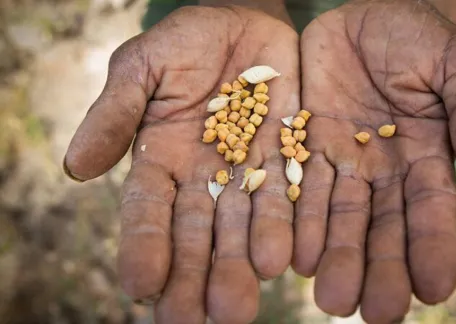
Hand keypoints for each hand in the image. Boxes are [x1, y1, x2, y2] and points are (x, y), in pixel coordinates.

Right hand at [63, 5, 298, 323]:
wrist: (243, 22)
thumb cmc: (184, 43)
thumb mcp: (142, 68)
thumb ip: (115, 114)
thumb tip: (74, 169)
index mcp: (161, 160)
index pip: (148, 211)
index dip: (144, 246)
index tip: (141, 285)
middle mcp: (204, 178)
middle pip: (198, 234)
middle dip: (196, 276)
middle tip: (197, 321)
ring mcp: (249, 172)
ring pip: (244, 226)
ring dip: (241, 265)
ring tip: (240, 305)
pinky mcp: (290, 158)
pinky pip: (292, 196)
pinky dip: (290, 228)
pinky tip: (290, 260)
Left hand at [293, 0, 455, 321]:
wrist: (363, 13)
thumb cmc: (416, 35)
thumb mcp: (454, 62)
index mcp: (426, 156)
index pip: (432, 210)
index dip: (434, 248)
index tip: (434, 288)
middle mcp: (383, 170)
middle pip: (382, 228)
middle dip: (380, 269)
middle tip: (375, 312)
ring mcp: (342, 162)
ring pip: (339, 219)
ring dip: (336, 259)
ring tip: (332, 298)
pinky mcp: (304, 146)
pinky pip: (300, 190)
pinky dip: (299, 223)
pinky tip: (296, 257)